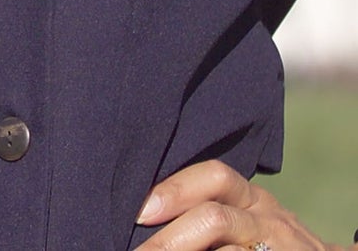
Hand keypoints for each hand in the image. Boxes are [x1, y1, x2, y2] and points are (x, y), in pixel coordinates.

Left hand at [136, 159, 331, 249]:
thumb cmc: (271, 242)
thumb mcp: (248, 217)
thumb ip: (211, 208)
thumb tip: (149, 214)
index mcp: (253, 198)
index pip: (214, 177)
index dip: (174, 191)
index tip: (139, 212)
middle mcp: (269, 219)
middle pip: (214, 217)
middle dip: (171, 239)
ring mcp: (281, 248)